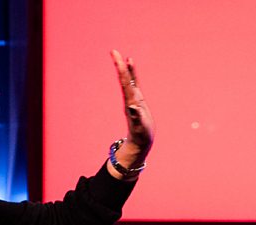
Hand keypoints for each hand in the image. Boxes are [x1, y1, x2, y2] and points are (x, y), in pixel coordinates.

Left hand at [109, 49, 152, 177]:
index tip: (117, 58)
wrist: (140, 141)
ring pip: (129, 80)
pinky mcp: (138, 101)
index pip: (125, 82)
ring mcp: (134, 99)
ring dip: (126, 68)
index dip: (122, 70)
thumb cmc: (141, 135)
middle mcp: (130, 98)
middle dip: (120, 65)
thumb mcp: (140, 127)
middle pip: (124, 78)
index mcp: (131, 102)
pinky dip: (133, 75)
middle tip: (114, 51)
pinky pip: (135, 84)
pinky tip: (131, 67)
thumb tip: (132, 107)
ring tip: (124, 57)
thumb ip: (136, 117)